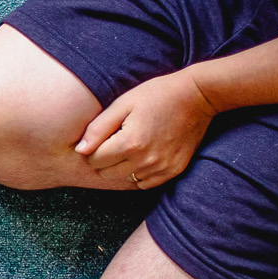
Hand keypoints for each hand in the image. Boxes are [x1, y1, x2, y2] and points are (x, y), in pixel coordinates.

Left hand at [75, 70, 219, 189]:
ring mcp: (162, 168)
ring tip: (132, 146)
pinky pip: (146, 183)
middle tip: (116, 141)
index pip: (95, 161)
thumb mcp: (123, 104)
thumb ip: (98, 128)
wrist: (197, 96)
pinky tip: (144, 155)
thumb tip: (80, 150)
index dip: (93, 149)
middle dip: (105, 160)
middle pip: (108, 174)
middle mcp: (146, 160)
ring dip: (123, 168)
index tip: (103, 137)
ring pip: (126, 180)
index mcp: (130, 143)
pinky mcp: (175, 170)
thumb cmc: (156, 95)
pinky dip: (140, 173)